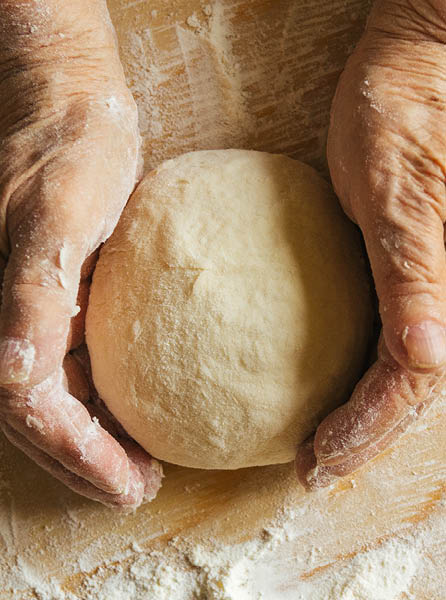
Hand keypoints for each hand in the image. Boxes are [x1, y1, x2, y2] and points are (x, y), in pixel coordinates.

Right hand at [0, 0, 161, 507]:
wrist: (73, 112)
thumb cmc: (68, 153)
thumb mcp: (55, 216)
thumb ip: (31, 293)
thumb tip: (16, 372)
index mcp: (10, 309)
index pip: (32, 409)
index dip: (77, 455)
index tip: (131, 483)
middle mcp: (16, 320)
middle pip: (41, 420)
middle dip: (87, 463)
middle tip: (142, 487)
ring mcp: (39, 313)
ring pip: (56, 402)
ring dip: (95, 443)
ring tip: (141, 467)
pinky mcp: (65, 301)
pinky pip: (77, 367)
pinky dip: (104, 403)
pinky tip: (138, 411)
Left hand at [296, 0, 445, 487]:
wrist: (413, 71)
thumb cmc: (402, 121)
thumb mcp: (401, 202)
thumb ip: (421, 280)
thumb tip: (431, 356)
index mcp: (443, 289)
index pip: (410, 387)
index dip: (364, 435)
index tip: (313, 462)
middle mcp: (445, 298)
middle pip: (409, 397)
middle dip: (361, 440)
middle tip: (310, 467)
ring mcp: (430, 287)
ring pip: (404, 377)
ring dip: (361, 419)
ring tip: (317, 445)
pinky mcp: (408, 269)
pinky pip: (390, 337)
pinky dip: (359, 377)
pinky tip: (328, 389)